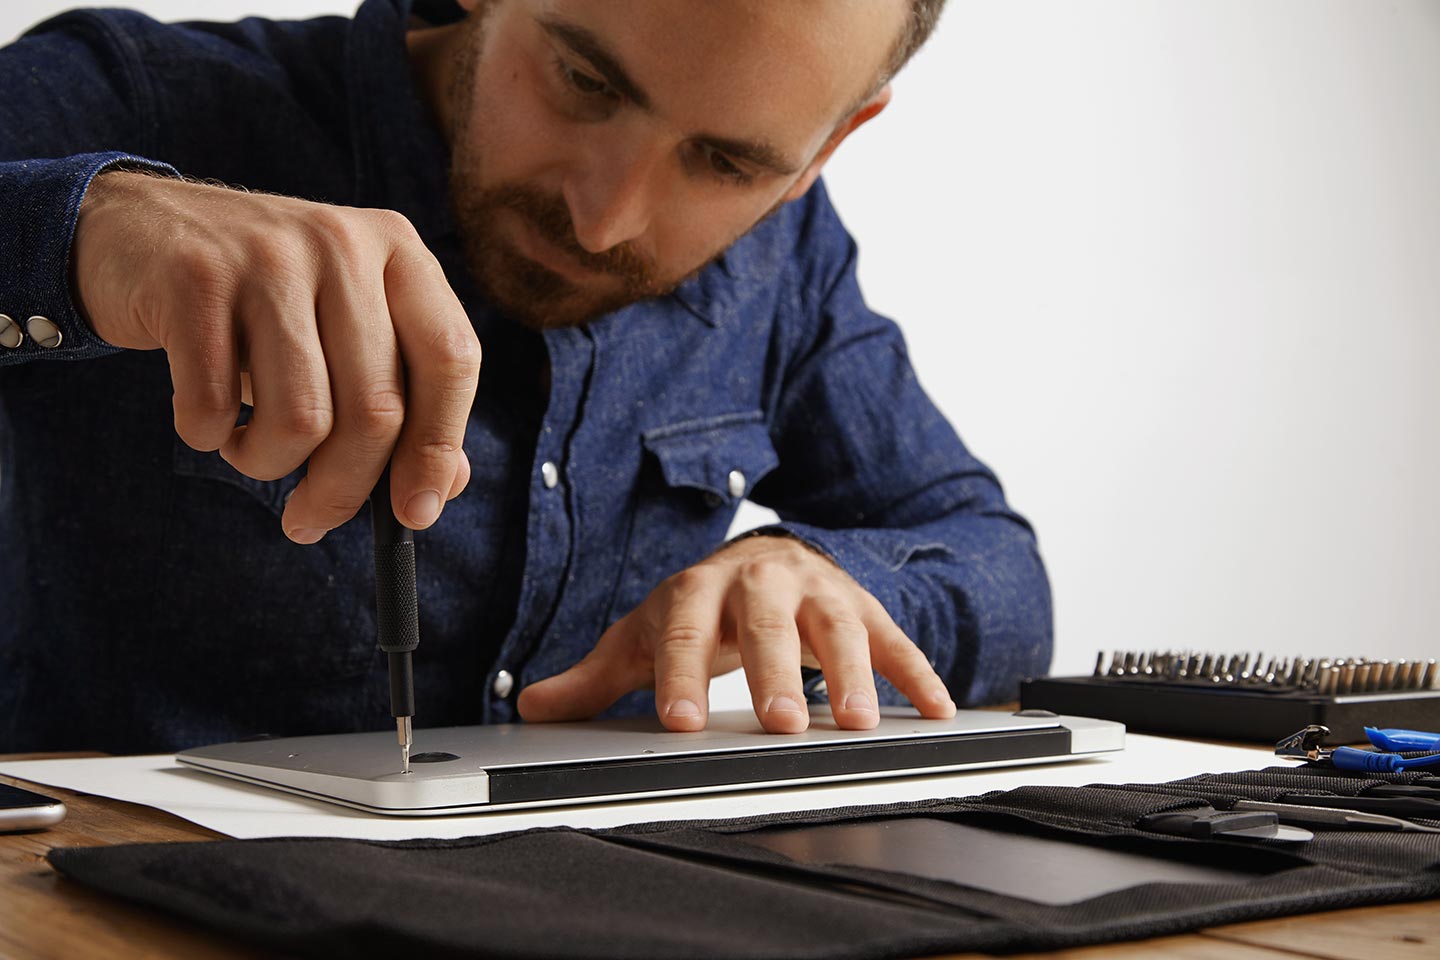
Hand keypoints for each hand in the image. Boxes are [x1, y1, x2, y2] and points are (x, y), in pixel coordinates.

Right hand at [73, 170, 480, 540]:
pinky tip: (205, 418)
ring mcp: (269, 254)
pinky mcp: (194, 277)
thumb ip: (402, 400)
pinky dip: (209, 436)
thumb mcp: (344, 333)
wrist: (137, 228)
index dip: (438, 448)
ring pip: (301, 419)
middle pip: (377, 408)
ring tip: (248, 447)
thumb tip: (444, 487)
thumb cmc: (261, 303)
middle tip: (311, 520)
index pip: (452, 360)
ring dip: (269, 463)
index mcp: (400, 252)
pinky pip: (215, 405)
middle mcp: (344, 243)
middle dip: (344, 488)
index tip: (415, 515)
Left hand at [517, 535, 957, 732]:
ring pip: (837, 627)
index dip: (683, 674)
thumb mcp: (649, 634)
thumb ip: (599, 676)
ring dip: (852, 673)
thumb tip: (532, 708)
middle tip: (779, 723)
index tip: (679, 721)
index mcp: (700, 590)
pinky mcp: (863, 606)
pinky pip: (895, 638)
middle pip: (768, 623)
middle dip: (775, 672)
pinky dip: (918, 673)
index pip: (687, 630)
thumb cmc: (704, 608)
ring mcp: (818, 591)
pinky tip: (938, 711)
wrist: (769, 556)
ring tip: (859, 724)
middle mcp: (761, 581)